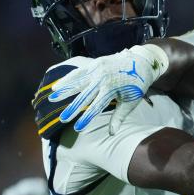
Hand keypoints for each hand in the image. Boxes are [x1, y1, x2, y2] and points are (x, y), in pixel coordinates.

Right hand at [48, 43, 168, 131]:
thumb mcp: (131, 102)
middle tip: (63, 118)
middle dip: (72, 108)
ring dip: (64, 91)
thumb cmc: (137, 85)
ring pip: (77, 82)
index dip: (86, 119)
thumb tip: (111, 133)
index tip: (78, 129)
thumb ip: (119, 117)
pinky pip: (79, 71)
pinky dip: (68, 78)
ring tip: (52, 98)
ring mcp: (97, 70)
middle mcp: (102, 79)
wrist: (141, 61)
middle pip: (84, 96)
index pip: (95, 107)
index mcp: (111, 89)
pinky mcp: (95, 63)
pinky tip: (58, 84)